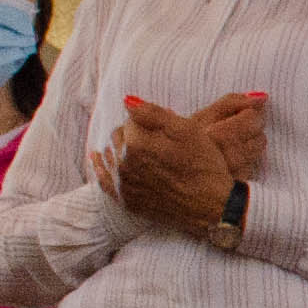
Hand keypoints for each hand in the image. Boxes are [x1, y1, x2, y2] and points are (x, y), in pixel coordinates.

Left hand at [104, 93, 261, 232]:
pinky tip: (95, 159)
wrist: (212, 207)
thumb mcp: (187, 130)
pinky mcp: (126, 200)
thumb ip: (153, 113)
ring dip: (118, 147)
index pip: (131, 120)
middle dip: (132, 132)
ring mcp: (123, 184)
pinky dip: (99, 168)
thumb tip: (127, 101)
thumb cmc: (204, 166)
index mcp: (136, 143)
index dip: (149, 120)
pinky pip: (104, 181)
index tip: (166, 126)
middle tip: (156, 138)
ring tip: (132, 145)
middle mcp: (123, 163)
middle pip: (118, 136)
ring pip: (110, 155)